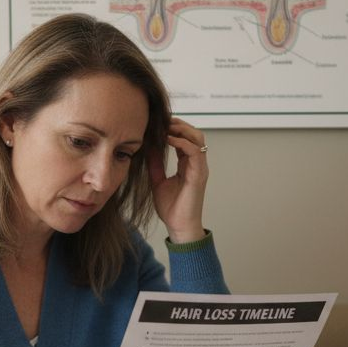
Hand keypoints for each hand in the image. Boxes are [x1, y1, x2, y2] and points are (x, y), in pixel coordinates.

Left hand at [148, 117, 208, 243]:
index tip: (157, 122)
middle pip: (194, 134)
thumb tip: (148, 147)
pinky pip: (195, 151)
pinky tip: (168, 139)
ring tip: (166, 126)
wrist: (178, 227)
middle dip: (179, 124)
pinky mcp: (199, 175)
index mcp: (188, 164)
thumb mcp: (158, 181)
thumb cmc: (171, 208)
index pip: (184, 138)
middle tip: (162, 119)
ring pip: (198, 138)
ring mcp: (200, 168)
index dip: (173, 128)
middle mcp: (196, 164)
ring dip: (182, 129)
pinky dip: (182, 142)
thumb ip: (155, 164)